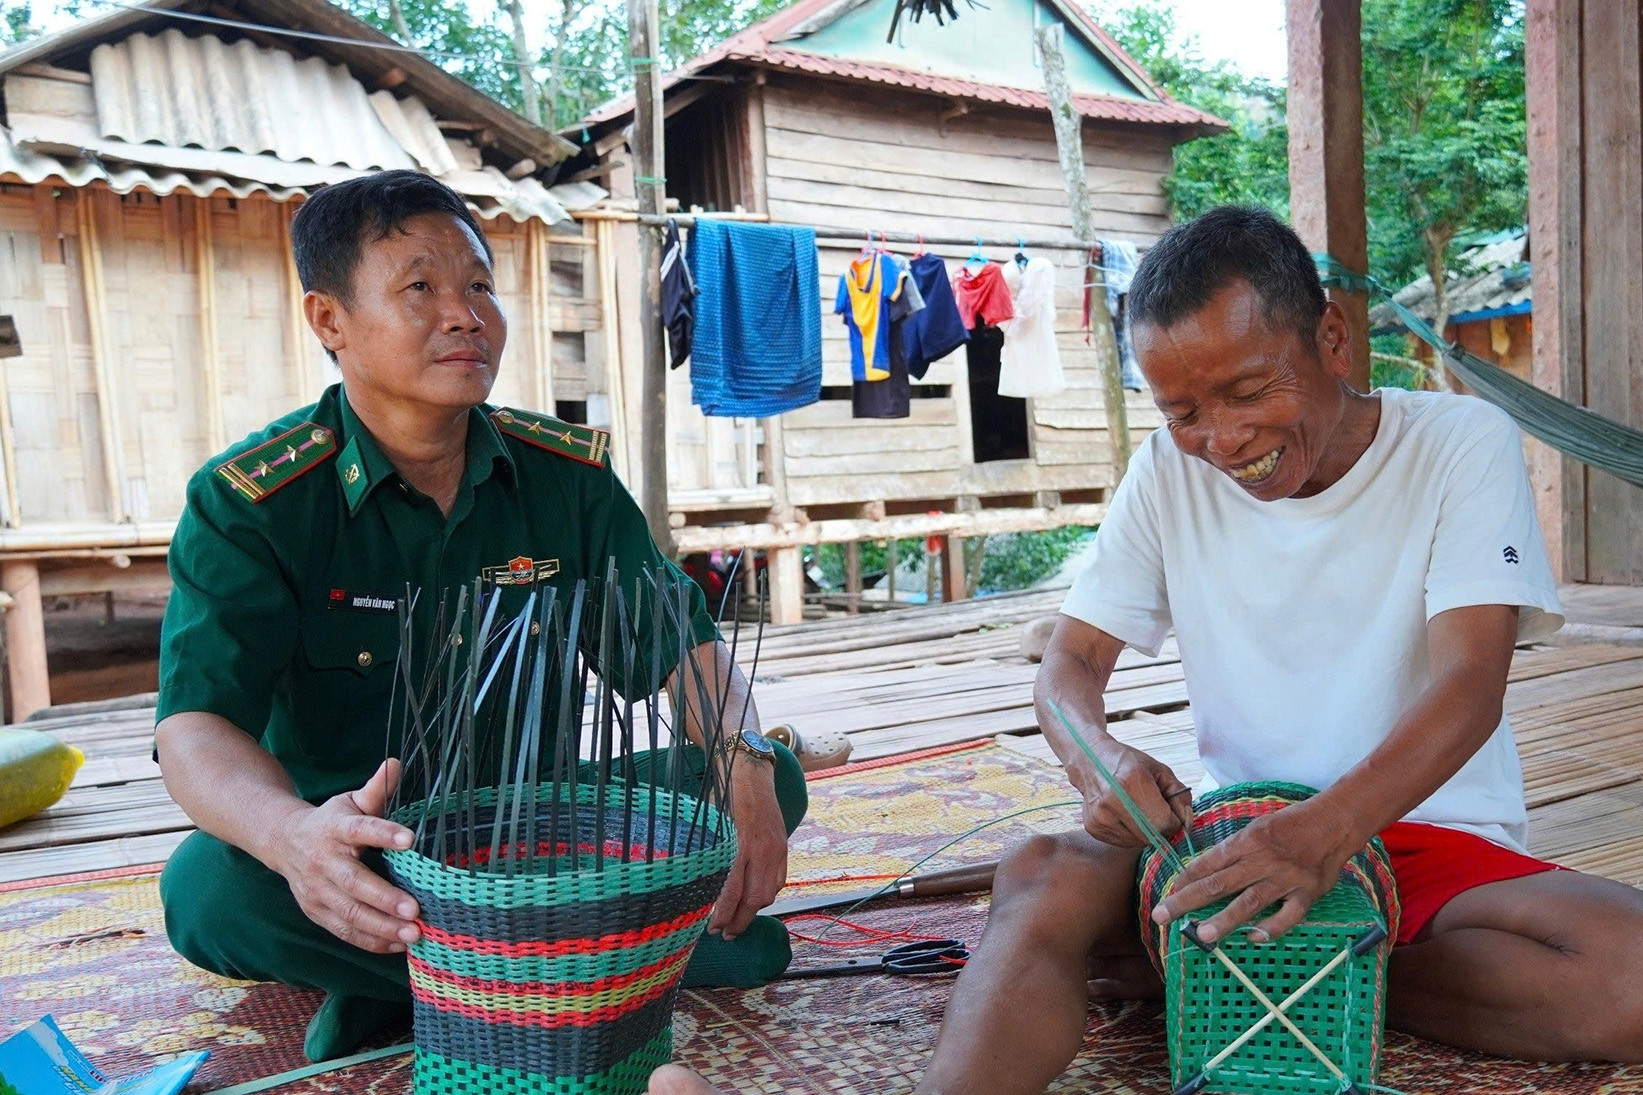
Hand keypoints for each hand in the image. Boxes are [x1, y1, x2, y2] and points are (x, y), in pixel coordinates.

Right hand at [265, 759, 421, 954]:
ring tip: (414, 934)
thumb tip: (396, 764)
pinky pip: (343, 931)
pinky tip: (397, 944)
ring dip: (381, 927)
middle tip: (416, 909)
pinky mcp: (315, 911)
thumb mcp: (349, 802)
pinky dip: (370, 941)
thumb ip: (376, 790)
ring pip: (348, 914)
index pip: (361, 829)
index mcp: (335, 829)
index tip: (411, 838)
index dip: (384, 833)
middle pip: (354, 883)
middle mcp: (323, 861)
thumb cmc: (330, 821)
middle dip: (385, 899)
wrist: (282, 841)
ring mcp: (316, 890)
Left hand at [709, 761, 787, 940]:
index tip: (711, 929)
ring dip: (753, 911)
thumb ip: (708, 855)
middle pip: (753, 900)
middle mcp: (760, 851)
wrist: (752, 775)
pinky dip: (767, 895)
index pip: (731, 893)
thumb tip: (695, 887)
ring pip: (769, 894)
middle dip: (739, 922)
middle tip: (725, 935)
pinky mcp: (784, 848)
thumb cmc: (723, 797)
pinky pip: (779, 881)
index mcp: (738, 845)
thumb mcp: (710, 825)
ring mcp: (776, 850)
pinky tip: (754, 899)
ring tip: (737, 920)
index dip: (722, 916)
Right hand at [1071, 740, 1193, 849]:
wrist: (1090, 760)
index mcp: (1132, 782)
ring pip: (1138, 843)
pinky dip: (1131, 833)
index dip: (1174, 821)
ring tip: (1138, 811)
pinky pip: (1123, 842)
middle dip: (1160, 829)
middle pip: (1151, 836)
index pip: (1163, 823)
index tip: (1171, 812)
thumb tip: (1186, 823)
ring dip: (1145, 833)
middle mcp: (1112, 801)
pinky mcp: (1093, 828)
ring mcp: (1100, 816)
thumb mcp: (1160, 771)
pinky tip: (1125, 816)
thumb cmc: (1129, 764)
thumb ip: (1179, 796)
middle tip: (1156, 812)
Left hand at [1151, 798, 1355, 945]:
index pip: (1208, 863)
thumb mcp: (1257, 828)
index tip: (1167, 894)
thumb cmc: (1290, 825)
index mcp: (1247, 841)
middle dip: (1187, 901)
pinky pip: (1288, 915)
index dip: (1185, 880)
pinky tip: (1253, 938)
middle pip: (1219, 883)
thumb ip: (1235, 851)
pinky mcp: (1307, 893)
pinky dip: (1271, 927)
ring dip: (1224, 919)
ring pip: (1249, 902)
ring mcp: (1285, 878)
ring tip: (1201, 934)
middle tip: (1162, 916)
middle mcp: (1262, 859)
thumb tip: (1206, 872)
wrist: (1333, 822)